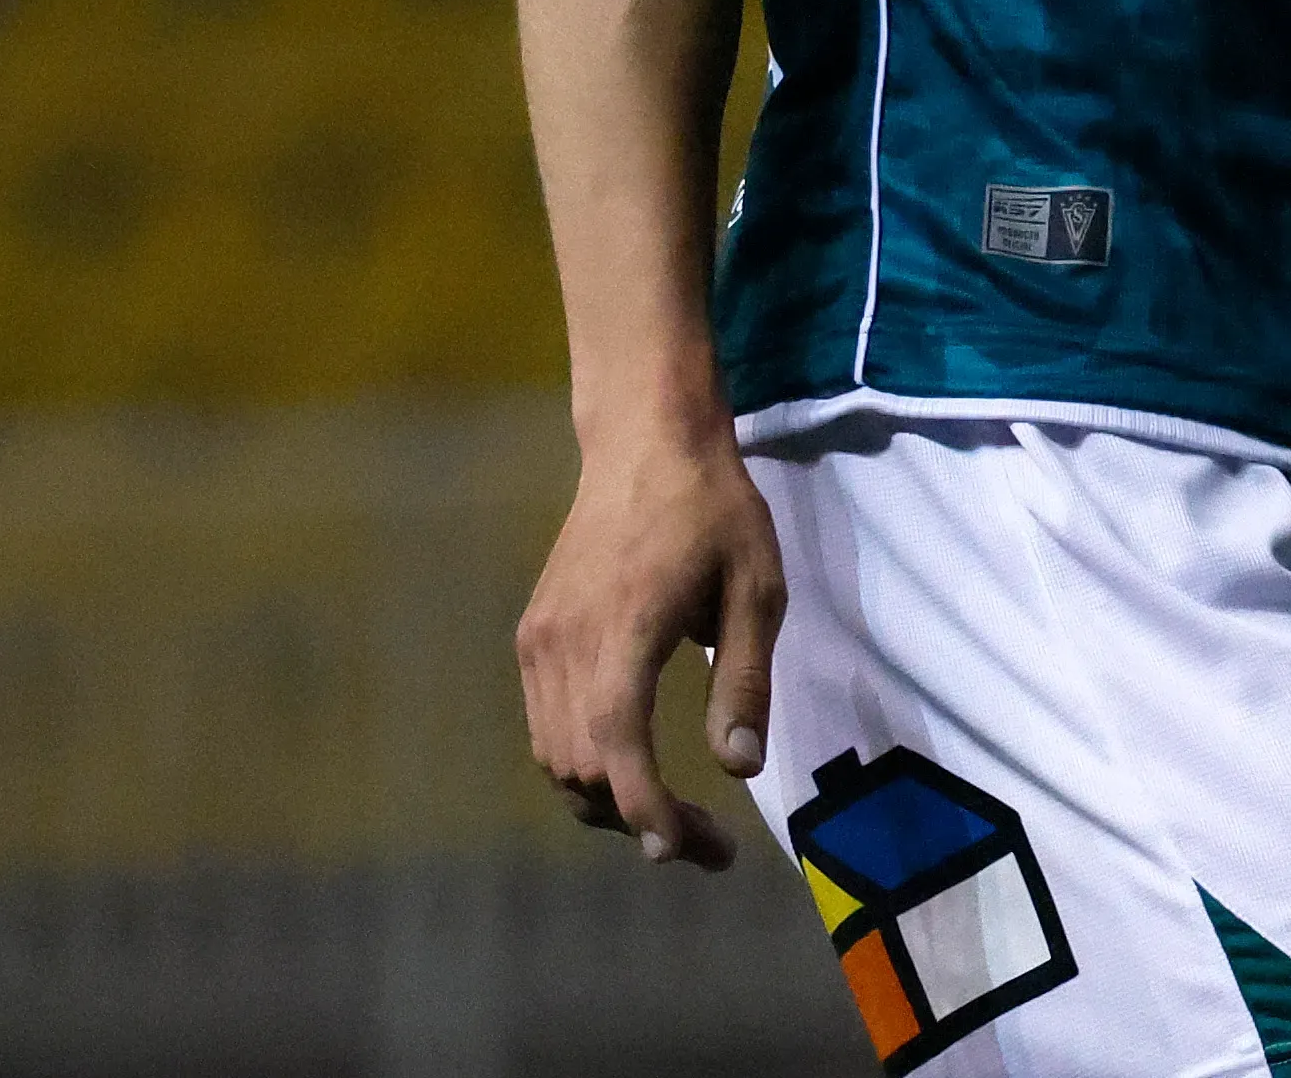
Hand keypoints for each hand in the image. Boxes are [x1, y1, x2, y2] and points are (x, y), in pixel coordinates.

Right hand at [515, 430, 787, 865]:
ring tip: (674, 814)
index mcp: (624, 629)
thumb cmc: (715, 511)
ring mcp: (539, 640)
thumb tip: (736, 769)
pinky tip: (632, 766)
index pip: (617, 748)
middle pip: (584, 769)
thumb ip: (743, 680)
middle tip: (707, 842)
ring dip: (609, 799)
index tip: (691, 849)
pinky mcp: (533, 635)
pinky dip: (584, 763)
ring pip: (556, 758)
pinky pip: (545, 726)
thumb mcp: (758, 588)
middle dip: (642, 820)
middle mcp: (564, 643)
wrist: (645, 441)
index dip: (648, 812)